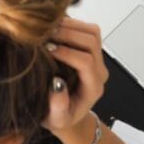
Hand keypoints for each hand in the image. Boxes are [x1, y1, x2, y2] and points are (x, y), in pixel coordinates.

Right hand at [42, 18, 108, 135]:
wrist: (67, 114)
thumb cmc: (60, 117)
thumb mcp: (55, 119)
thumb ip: (58, 106)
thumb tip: (57, 84)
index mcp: (93, 87)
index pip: (86, 62)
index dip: (67, 53)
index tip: (47, 50)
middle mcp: (98, 71)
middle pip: (92, 42)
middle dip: (68, 34)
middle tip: (45, 34)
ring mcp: (96, 58)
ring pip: (92, 32)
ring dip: (70, 26)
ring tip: (48, 28)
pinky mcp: (90, 50)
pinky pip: (86, 29)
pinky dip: (70, 23)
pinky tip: (52, 27)